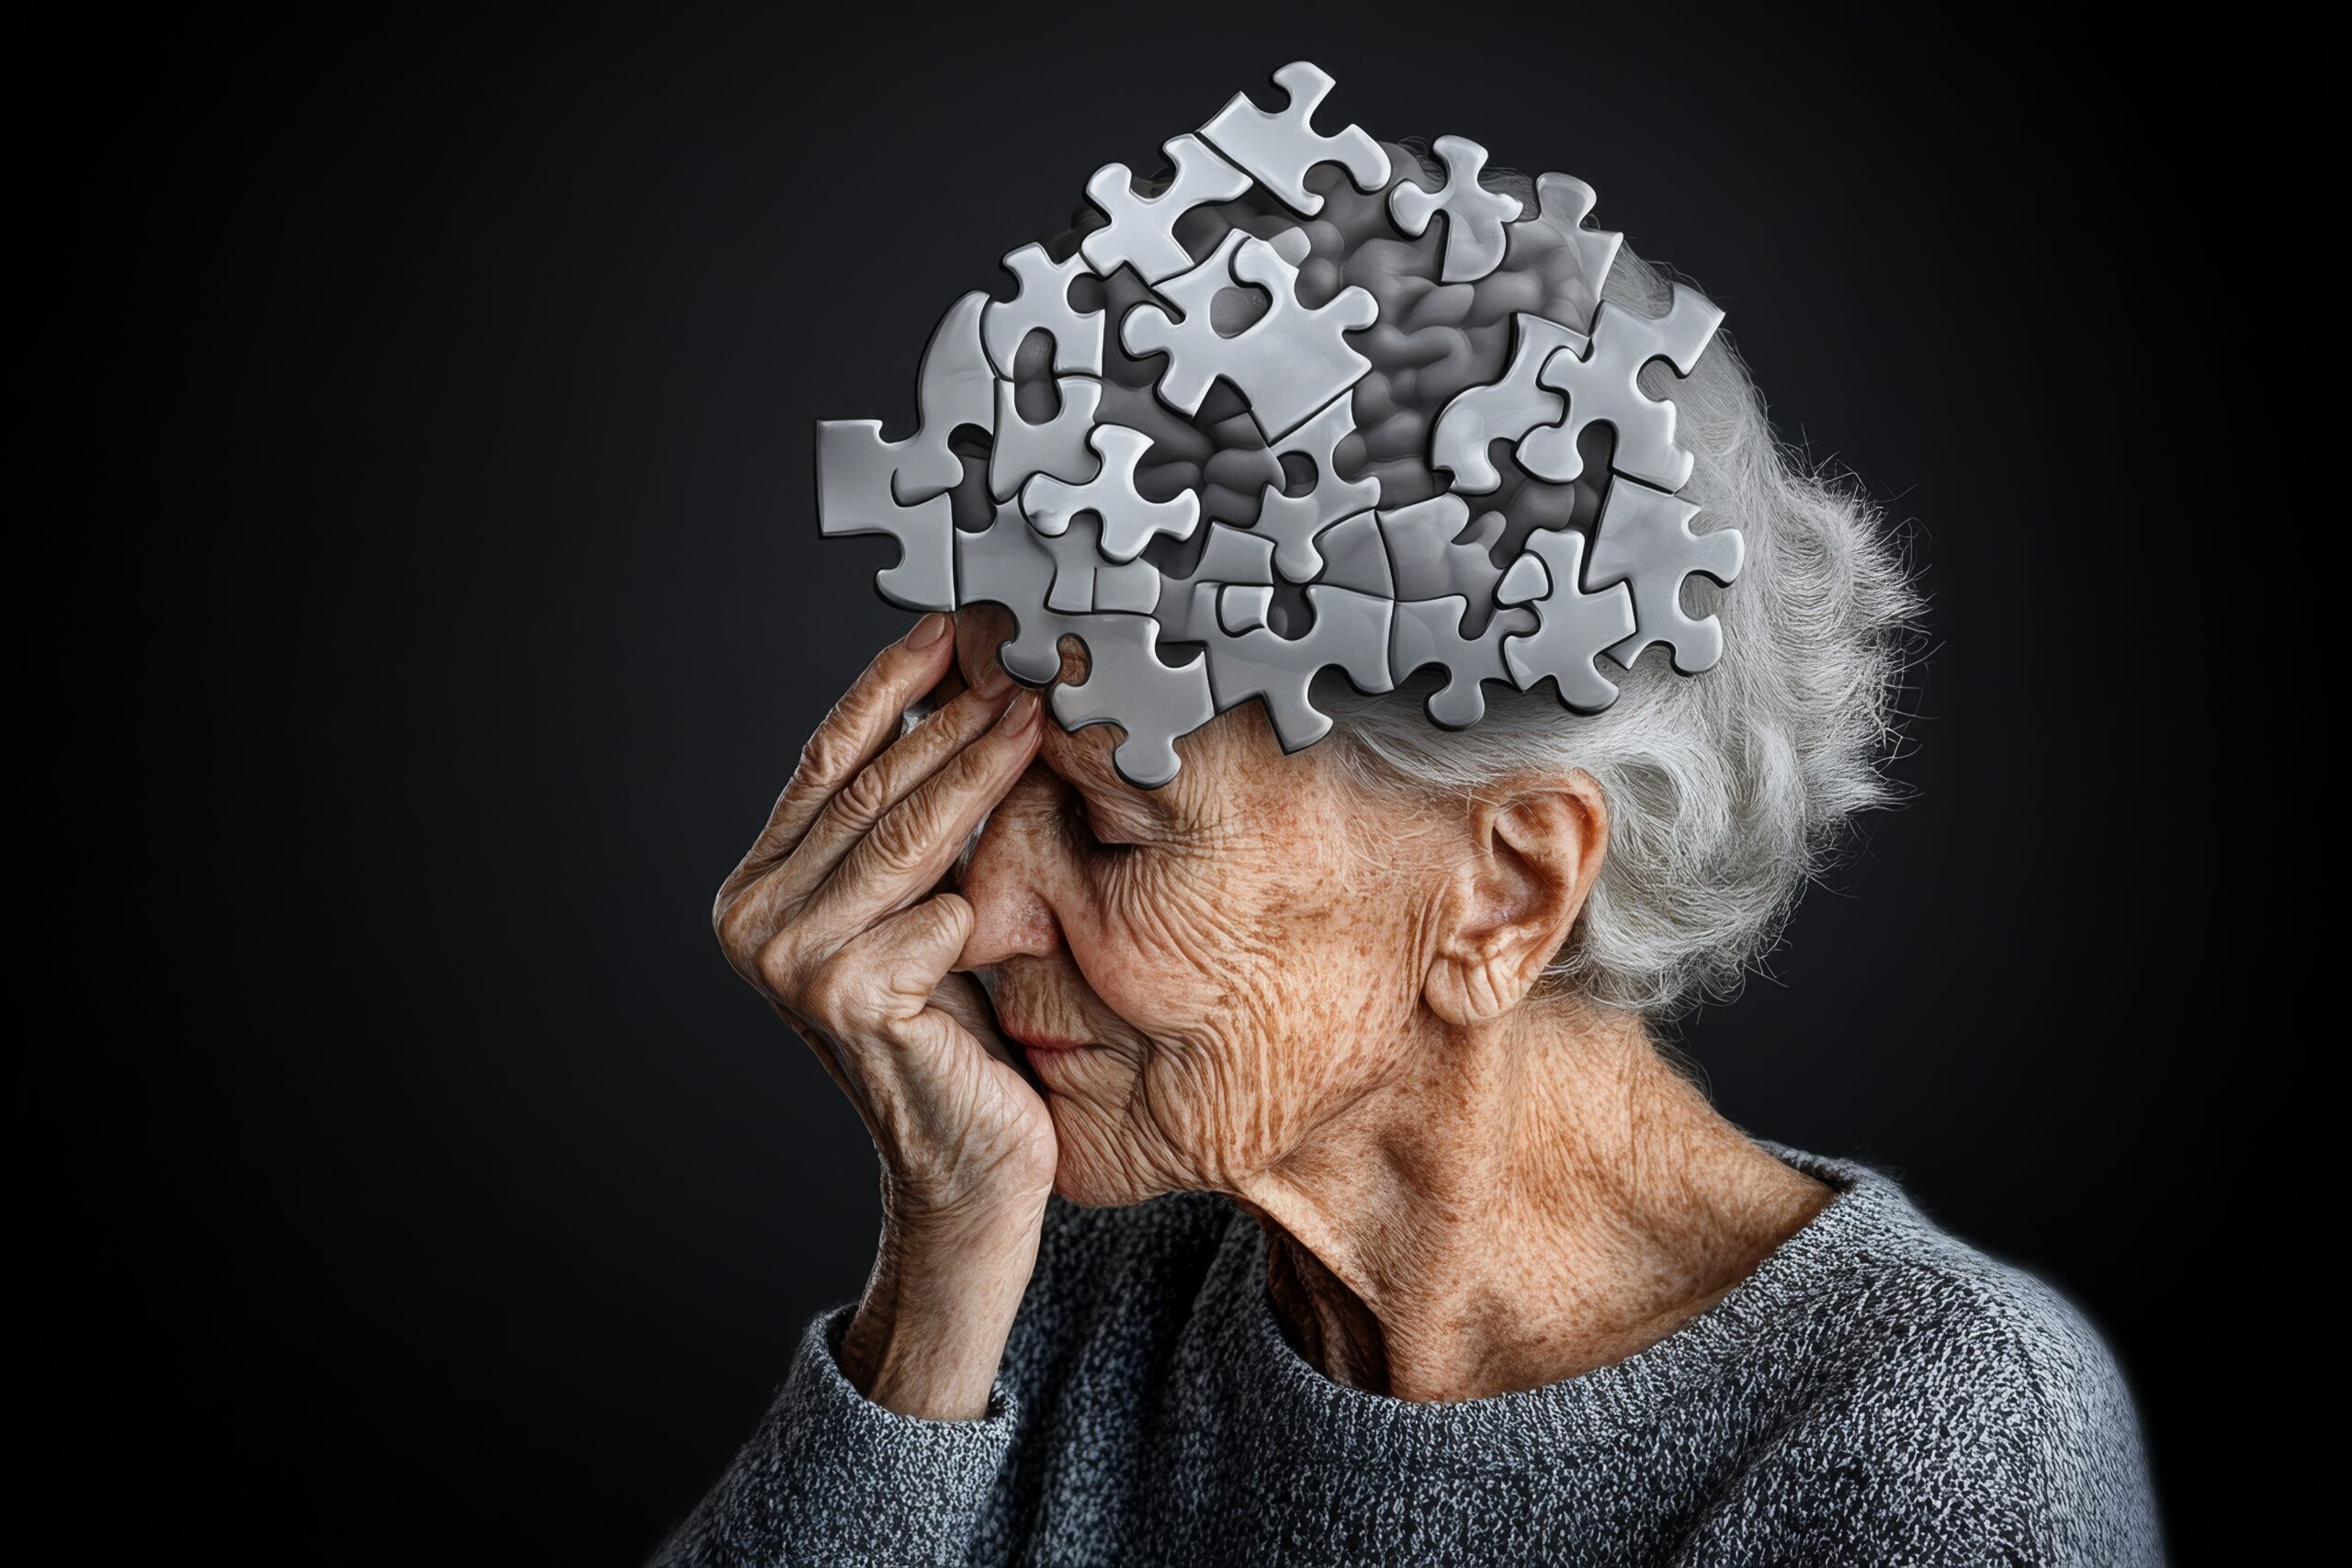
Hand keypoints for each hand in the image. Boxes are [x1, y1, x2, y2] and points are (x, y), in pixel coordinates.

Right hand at [713, 611, 1053, 1416]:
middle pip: (869, 787)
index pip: (828, 758)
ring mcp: (791, 961)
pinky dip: (984, 895)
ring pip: (903, 836)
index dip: (890, 685)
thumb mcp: (926, 904)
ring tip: (1037, 715)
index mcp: (762, 884)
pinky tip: (1029, 875)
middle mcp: (756, 919)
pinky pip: (933, 913)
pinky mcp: (848, 999)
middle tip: (1022, 661)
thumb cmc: (961, 1034)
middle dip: (952, 716)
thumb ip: (915, 823)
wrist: (969, 1168)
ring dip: (977, 769)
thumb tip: (966, 691)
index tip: (951, 624)